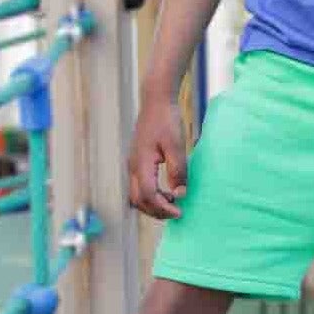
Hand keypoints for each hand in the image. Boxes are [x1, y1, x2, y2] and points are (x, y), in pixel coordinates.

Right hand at [128, 96, 188, 219]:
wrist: (156, 100)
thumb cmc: (167, 120)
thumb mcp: (177, 145)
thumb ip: (178, 170)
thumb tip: (180, 194)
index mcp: (141, 164)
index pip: (148, 196)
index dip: (163, 208)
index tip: (180, 211)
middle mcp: (133, 166)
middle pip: (139, 200)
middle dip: (156, 211)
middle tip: (177, 212)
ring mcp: (133, 164)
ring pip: (137, 195)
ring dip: (153, 204)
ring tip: (173, 202)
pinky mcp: (137, 161)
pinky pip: (140, 186)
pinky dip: (151, 195)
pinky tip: (167, 192)